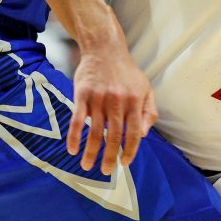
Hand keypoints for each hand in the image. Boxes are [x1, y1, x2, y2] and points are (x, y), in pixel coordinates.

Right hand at [69, 41, 156, 175]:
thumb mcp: (145, 88)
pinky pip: (76, 120)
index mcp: (134, 102)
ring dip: (90, 152)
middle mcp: (117, 102)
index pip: (134, 133)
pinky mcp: (82, 95)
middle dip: (109, 157)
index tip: (124, 163)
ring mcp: (98, 99)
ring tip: (87, 166)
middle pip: (114, 136)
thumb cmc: (127, 71)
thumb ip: (148, 112)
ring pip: (94, 132)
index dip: (130, 151)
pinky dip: (74, 137)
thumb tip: (144, 135)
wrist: (104, 49)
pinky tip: (72, 150)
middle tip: (105, 171)